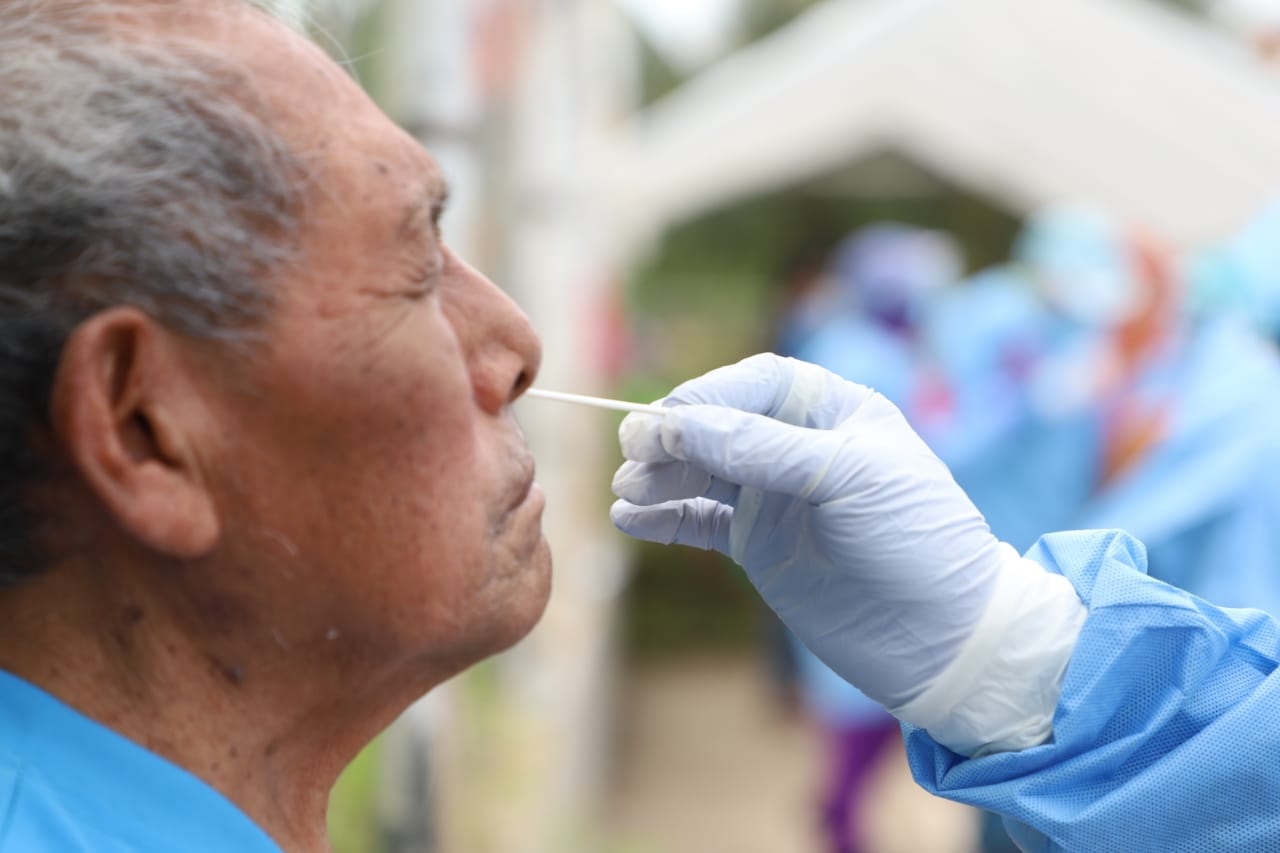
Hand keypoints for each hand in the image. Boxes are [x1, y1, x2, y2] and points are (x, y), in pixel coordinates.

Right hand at [610, 354, 1010, 709]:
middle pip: (717, 424)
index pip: (755, 384)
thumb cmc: (916, 539)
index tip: (667, 422)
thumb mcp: (847, 478)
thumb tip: (678, 424)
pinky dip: (662, 519)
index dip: (706, 396)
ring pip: (699, 473)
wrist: (944, 639)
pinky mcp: (758, 546)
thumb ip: (761, 448)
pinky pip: (698, 522)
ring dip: (659, 477)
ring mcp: (775, 498)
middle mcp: (798, 448)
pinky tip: (630, 520)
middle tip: (633, 456)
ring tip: (627, 492)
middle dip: (672, 437)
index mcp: (833, 412)